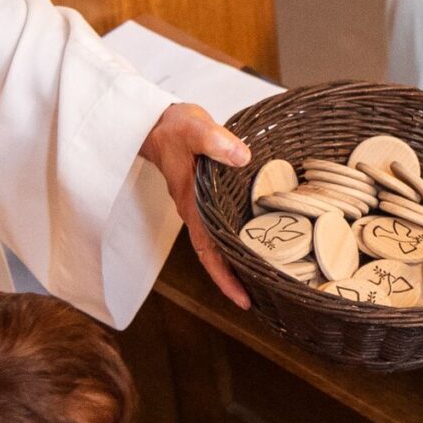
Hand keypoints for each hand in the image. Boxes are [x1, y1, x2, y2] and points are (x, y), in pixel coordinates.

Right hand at [140, 103, 251, 308]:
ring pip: (217, 243)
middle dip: (236, 279)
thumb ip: (216, 141)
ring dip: (237, 261)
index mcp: (191, 204)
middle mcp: (194, 211)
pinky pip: (219, 225)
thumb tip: (241, 157)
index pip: (207, 252)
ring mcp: (198, 206)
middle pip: (214, 256)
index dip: (225, 277)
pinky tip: (255, 239)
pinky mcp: (204, 197)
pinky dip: (235, 238)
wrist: (157, 122)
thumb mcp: (195, 128)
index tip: (243, 299)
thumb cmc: (174, 127)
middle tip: (265, 296)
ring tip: (265, 276)